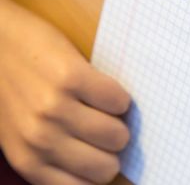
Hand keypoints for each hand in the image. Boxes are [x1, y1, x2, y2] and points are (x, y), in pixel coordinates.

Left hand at [0, 0, 130, 184]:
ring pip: (117, 135)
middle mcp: (41, 140)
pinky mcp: (72, 77)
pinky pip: (119, 101)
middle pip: (107, 167)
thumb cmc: (12, 89)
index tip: (100, 153)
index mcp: (29, 161)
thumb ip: (52, 155)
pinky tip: (102, 89)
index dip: (100, 168)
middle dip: (111, 148)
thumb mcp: (20, 135)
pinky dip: (118, 96)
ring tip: (104, 107)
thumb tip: (104, 162)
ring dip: (118, 121)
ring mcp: (56, 108)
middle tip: (105, 127)